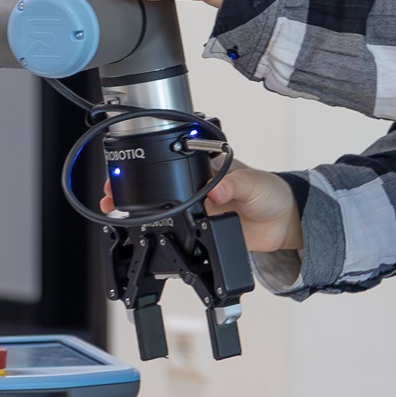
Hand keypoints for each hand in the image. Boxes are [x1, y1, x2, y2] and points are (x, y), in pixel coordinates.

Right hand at [100, 160, 300, 252]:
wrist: (283, 223)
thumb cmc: (271, 193)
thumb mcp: (254, 183)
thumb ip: (234, 184)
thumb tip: (215, 189)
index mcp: (207, 168)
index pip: (172, 162)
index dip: (149, 165)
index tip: (129, 169)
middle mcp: (198, 187)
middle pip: (159, 187)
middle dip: (133, 189)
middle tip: (112, 194)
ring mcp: (198, 209)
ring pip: (163, 210)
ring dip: (141, 212)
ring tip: (117, 213)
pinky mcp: (202, 230)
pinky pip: (177, 232)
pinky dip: (161, 233)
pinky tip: (146, 234)